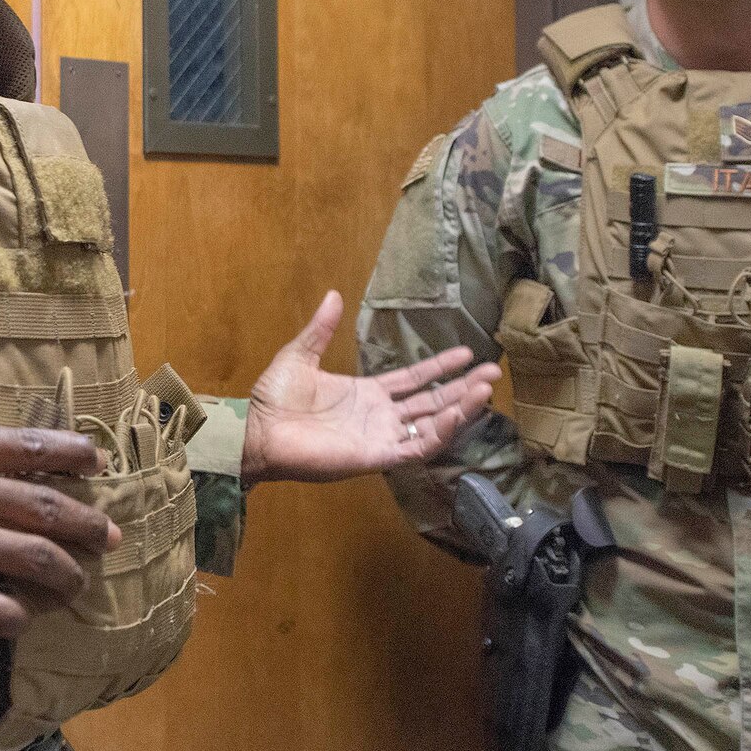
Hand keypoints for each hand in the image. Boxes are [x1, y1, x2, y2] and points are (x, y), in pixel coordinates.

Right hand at [0, 420, 121, 637]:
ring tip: (77, 583)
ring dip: (67, 575)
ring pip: (35, 560)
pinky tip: (22, 620)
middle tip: (110, 536)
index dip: (74, 457)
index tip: (99, 465)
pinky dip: (17, 618)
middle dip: (90, 525)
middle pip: (46, 507)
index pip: (28, 447)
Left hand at [241, 290, 497, 485]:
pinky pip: (415, 448)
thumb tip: (333, 294)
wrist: (258, 432)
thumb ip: (321, 329)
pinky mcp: (376, 456)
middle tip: (493, 372)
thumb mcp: (300, 355)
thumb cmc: (274, 398)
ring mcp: (381, 437)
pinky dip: (438, 433)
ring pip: (431, 425)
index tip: (467, 353)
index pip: (414, 380)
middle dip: (462, 388)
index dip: (440, 367)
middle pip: (431, 402)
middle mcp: (380, 416)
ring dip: (459, 409)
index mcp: (367, 393)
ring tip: (485, 390)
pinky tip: (456, 414)